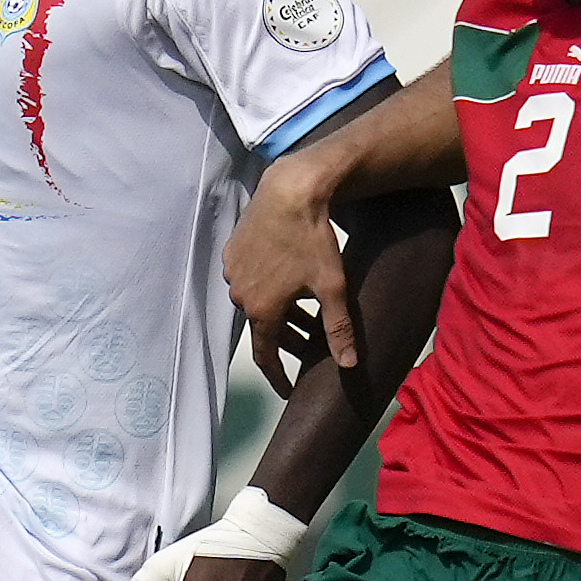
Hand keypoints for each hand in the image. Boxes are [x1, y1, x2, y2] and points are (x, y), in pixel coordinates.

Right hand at [223, 154, 350, 394]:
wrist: (290, 191)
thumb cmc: (312, 240)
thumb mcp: (331, 287)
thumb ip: (338, 329)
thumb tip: (348, 365)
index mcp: (262, 310)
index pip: (265, 356)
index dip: (277, 376)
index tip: (287, 389)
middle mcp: (241, 295)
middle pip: (263, 327)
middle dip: (287, 338)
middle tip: (309, 343)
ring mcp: (233, 272)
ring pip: (256, 302)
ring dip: (278, 310)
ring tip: (305, 309)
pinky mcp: (232, 250)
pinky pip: (248, 278)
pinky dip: (267, 286)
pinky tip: (286, 276)